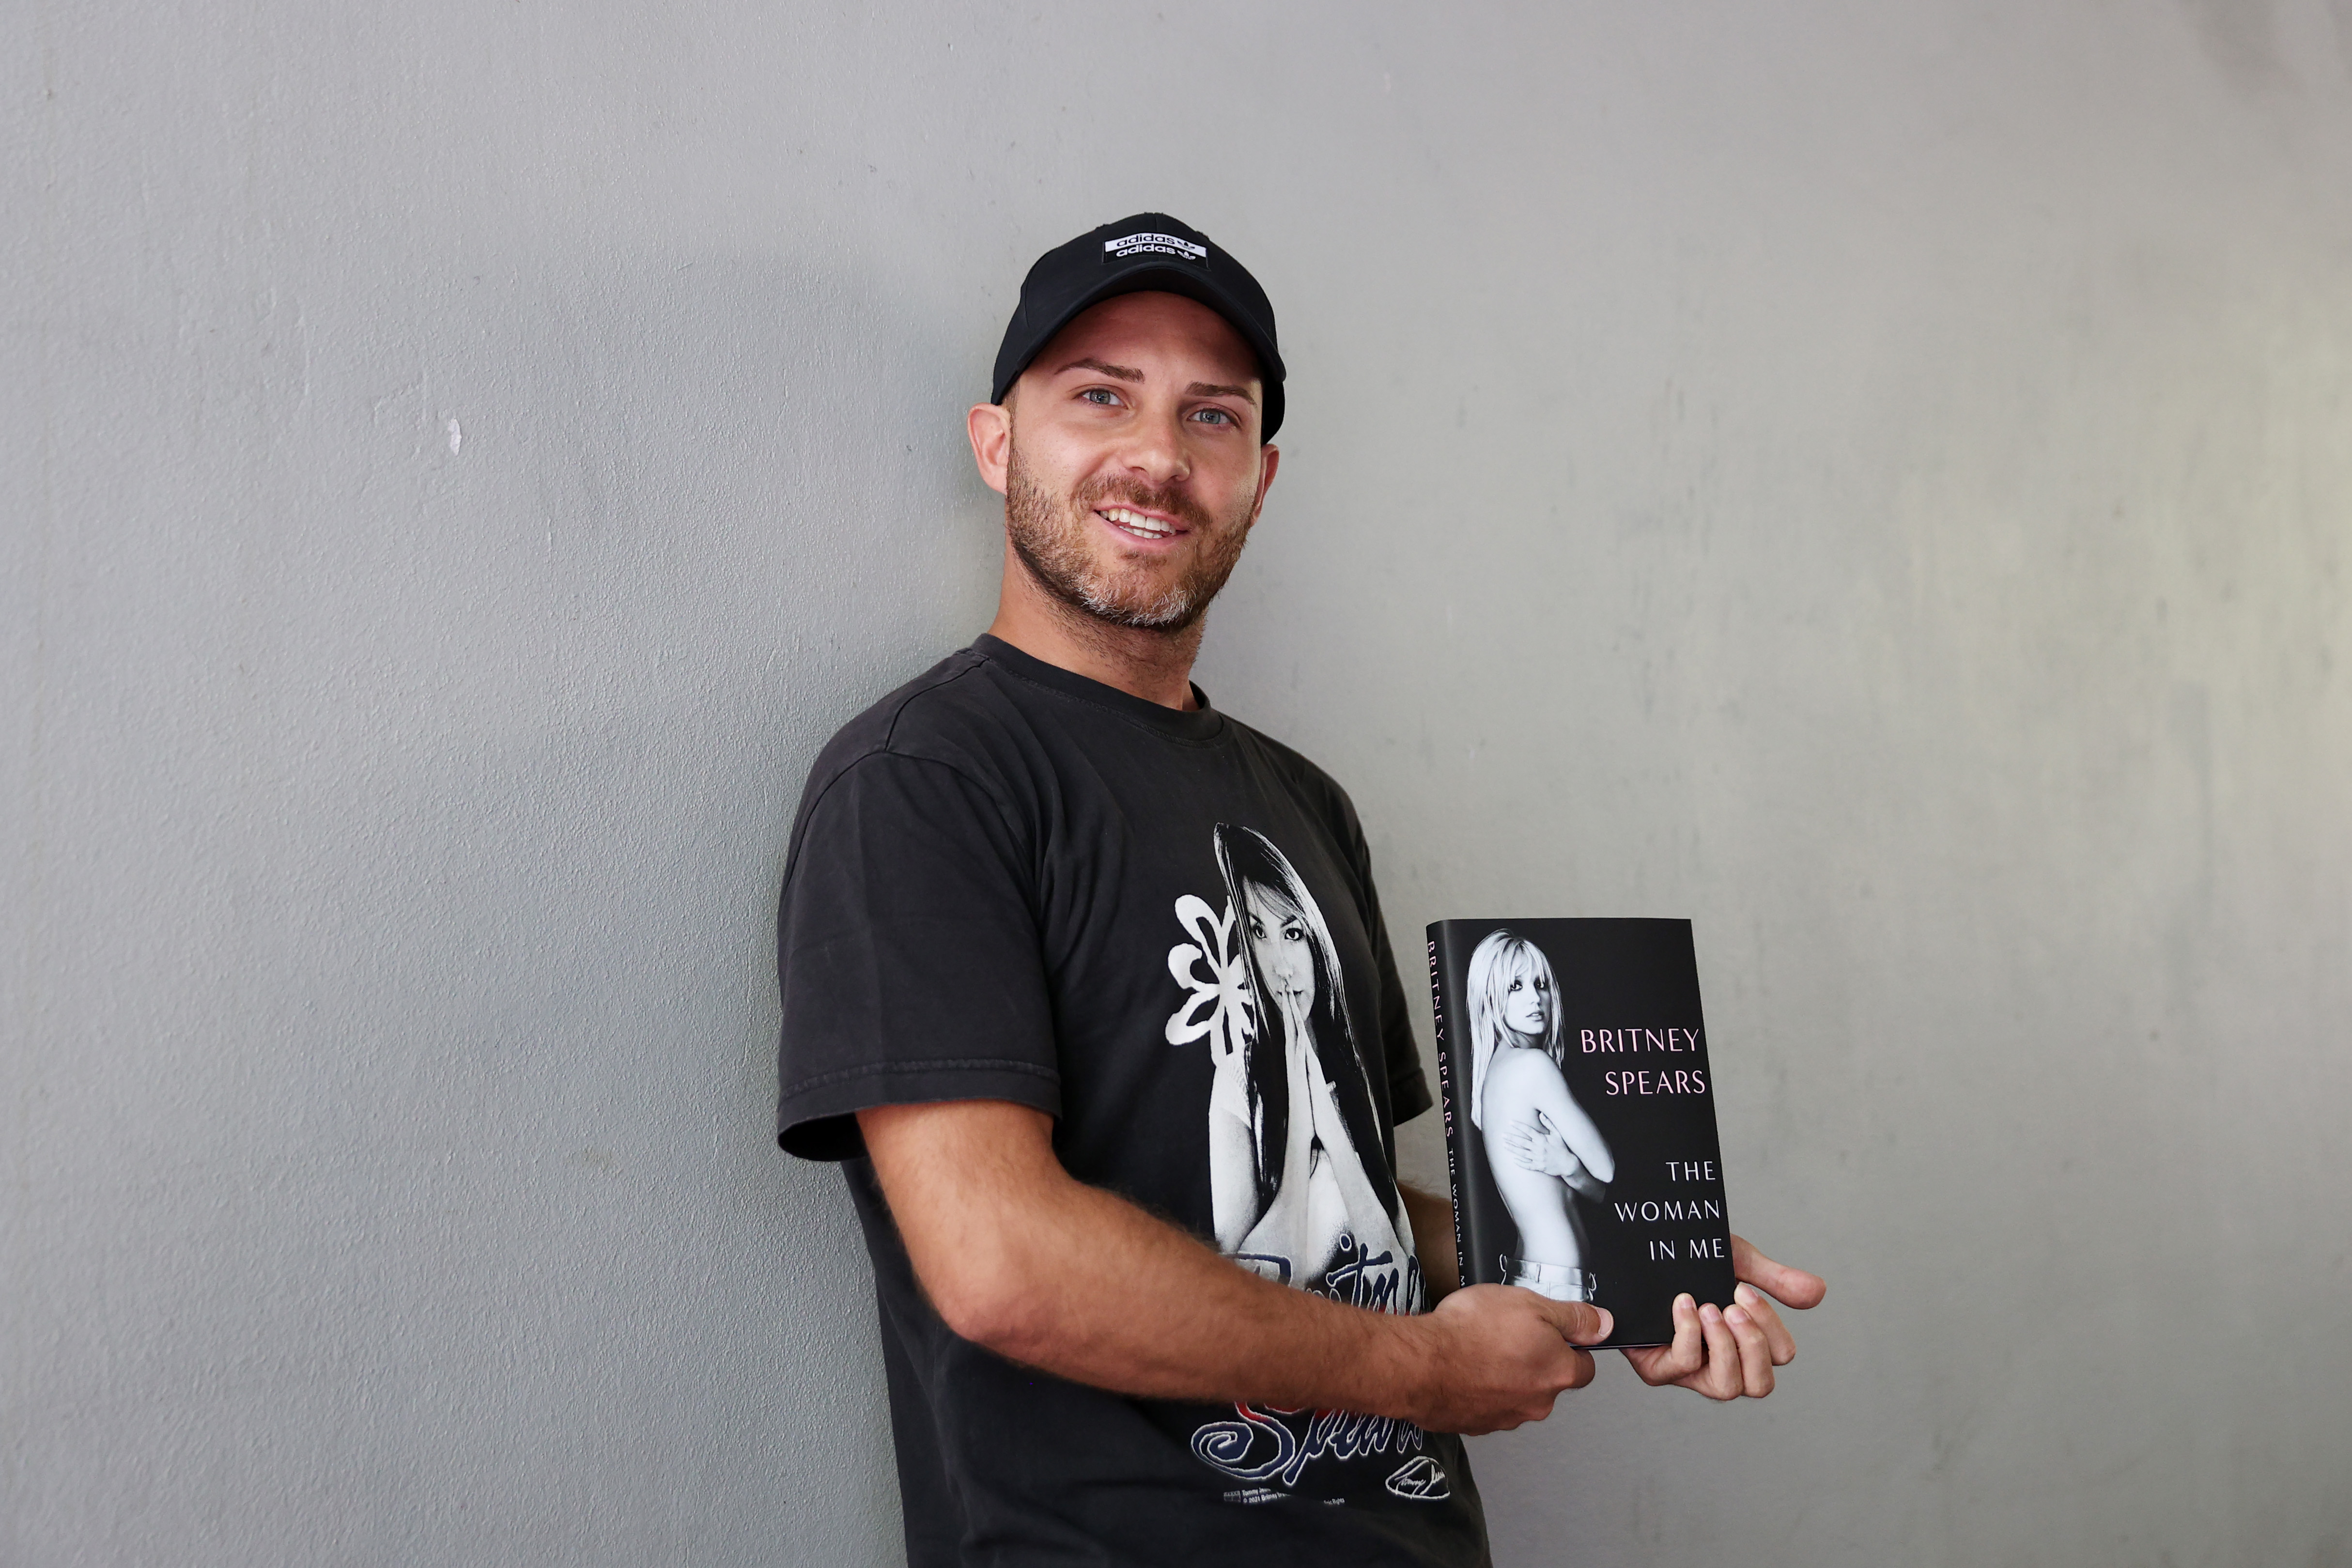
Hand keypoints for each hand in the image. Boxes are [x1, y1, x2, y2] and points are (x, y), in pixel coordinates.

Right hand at [1407, 1285, 1613, 1433]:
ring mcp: (1507, 1417)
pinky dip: (1479, 1388)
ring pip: (1517, 1393)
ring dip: (1505, 1375)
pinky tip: (1463, 1365)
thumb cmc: (1471, 1332)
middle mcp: (1538, 1402)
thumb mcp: (1530, 1303)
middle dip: (1534, 1360)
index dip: (1572, 1345)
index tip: (1553, 1333)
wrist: (1421, 1364)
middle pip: (1548, 1380)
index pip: (1585, 1365)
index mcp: (1559, 1372)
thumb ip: (1573, 1317)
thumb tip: (1603, 1324)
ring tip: (1479, 1348)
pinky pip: (1486, 1403)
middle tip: (1507, 1333)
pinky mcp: (1477, 1424)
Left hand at [1497, 1112, 1584, 1180]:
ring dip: (1512, 1149)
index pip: (1528, 1131)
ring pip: (1522, 1153)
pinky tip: (1513, 1160)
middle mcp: (1538, 1148)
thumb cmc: (1562, 1147)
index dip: (1518, 1126)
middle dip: (1511, 1138)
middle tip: (1502, 1134)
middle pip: (1522, 1142)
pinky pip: (1527, 1165)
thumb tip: (1541, 1113)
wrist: (1568, 1164)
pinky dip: (1520, 1163)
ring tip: (1504, 1145)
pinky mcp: (1539, 1166)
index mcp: (1542, 1139)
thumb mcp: (1558, 1134)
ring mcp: (1538, 1158)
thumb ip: (1549, 1123)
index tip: (1510, 1122)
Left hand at [1621, 1235, 1825, 1400]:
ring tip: (1709, 1307)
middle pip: (1760, 1384)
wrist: (1642, 1247)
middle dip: (1753, 1344)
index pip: (1779, 1356)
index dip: (1770, 1328)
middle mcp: (1721, 1362)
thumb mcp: (1737, 1261)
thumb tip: (1819, 1292)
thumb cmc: (1689, 1260)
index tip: (1745, 1292)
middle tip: (1733, 1305)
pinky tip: (1683, 1305)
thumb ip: (1775, 1279)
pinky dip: (1688, 1335)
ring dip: (1724, 1345)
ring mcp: (1690, 1372)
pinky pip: (1683, 1367)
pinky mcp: (1657, 1369)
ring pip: (1727, 1387)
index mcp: (1744, 1341)